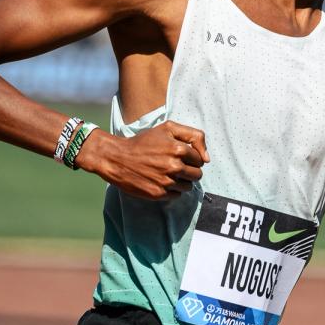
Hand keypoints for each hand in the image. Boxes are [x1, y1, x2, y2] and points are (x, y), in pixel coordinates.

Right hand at [74, 120, 208, 199]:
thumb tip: (207, 158)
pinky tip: (161, 181)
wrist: (117, 158)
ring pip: (188, 186)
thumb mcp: (168, 128)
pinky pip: (177, 195)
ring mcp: (166, 182)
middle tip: (175, 166)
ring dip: (181, 181)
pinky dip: (172, 190)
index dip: (192, 158)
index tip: (180, 156)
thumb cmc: (144, 142)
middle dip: (189, 170)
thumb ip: (193, 136)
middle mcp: (174, 166)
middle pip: (197, 175)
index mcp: (178, 148)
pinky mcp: (158, 194)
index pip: (200, 159)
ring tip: (167, 173)